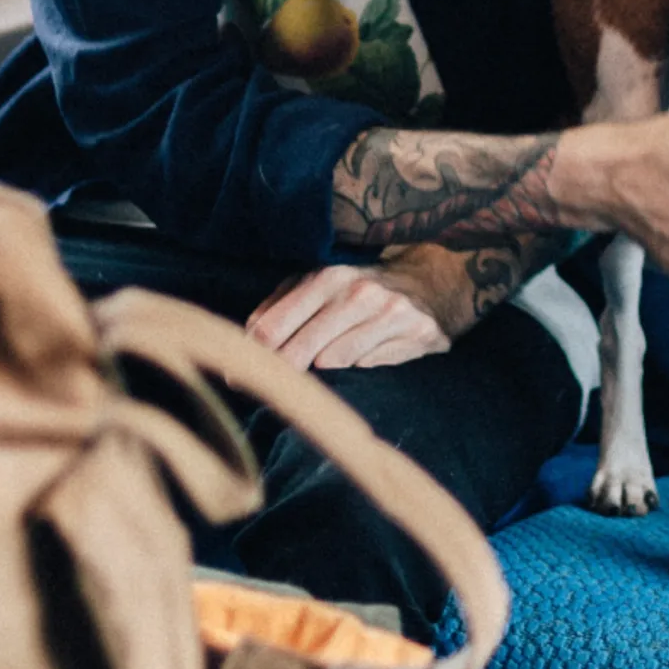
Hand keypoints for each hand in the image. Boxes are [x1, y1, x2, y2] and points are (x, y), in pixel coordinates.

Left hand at [246, 248, 454, 369]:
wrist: (432, 283)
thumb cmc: (362, 292)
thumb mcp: (319, 288)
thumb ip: (279, 309)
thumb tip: (246, 341)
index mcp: (325, 277)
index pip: (271, 327)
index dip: (250, 357)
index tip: (236, 379)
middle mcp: (357, 291)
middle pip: (298, 350)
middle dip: (279, 375)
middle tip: (268, 391)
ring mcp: (388, 310)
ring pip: (334, 360)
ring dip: (322, 372)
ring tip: (320, 373)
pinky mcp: (416, 330)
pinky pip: (371, 363)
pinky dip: (360, 367)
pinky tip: (362, 360)